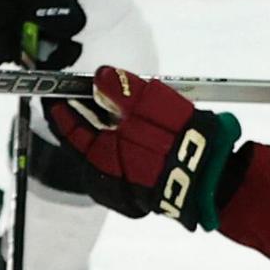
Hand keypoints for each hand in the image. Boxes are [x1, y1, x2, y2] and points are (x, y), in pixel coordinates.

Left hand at [46, 66, 242, 230]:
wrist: (213, 180)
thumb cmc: (181, 141)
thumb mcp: (149, 103)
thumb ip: (120, 87)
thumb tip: (100, 76)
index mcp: (98, 157)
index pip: (68, 127)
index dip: (61, 106)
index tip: (57, 90)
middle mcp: (104, 177)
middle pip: (85, 140)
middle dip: (85, 115)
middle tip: (86, 93)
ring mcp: (123, 189)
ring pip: (105, 151)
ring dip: (106, 129)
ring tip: (113, 106)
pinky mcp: (141, 193)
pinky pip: (124, 162)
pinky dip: (123, 144)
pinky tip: (135, 129)